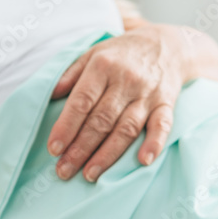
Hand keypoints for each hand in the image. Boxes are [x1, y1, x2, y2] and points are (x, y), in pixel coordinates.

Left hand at [47, 25, 187, 181]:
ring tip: (90, 174)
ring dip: (108, 154)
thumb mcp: (93, 53)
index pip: (81, 101)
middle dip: (81, 148)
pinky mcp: (167, 103)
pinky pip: (162, 125)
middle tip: (64, 170)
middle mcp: (125, 80)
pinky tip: (143, 161)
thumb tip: (50, 95)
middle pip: (101, 120)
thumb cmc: (121, 53)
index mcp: (103, 66)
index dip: (66, 126)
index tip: (54, 149)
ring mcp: (147, 94)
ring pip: (126, 128)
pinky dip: (154, 143)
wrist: (167, 44)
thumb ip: (70, 74)